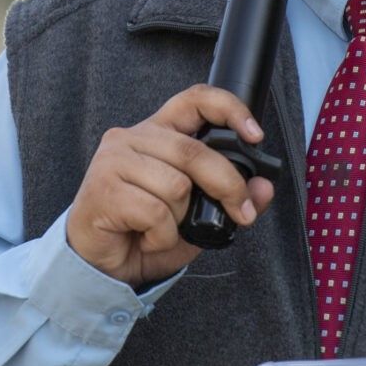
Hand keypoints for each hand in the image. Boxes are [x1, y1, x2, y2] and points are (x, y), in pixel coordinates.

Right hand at [65, 84, 275, 286]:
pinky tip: (146, 238)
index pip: (194, 99)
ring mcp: (113, 160)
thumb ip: (232, 199)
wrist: (101, 266)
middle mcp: (132, 137)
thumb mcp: (200, 216)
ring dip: (180, 219)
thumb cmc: (144, 233)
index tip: (255, 135)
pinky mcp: (103, 189)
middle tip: (241, 213)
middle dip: (227, 186)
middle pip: (194, 151)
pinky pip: (155, 212)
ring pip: (176, 185)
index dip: (229, 109)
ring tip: (162, 229)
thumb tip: (264, 188)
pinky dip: (161, 236)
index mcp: (158, 133)